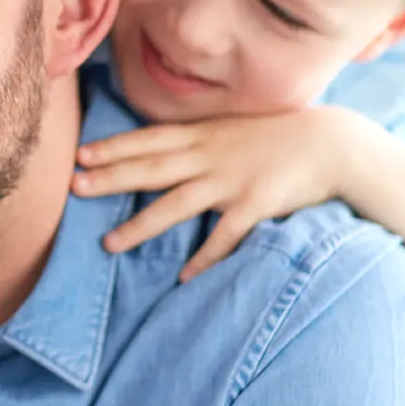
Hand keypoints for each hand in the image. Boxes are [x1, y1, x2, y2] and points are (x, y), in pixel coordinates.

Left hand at [72, 107, 367, 280]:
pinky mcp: (256, 206)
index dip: (113, 147)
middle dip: (110, 178)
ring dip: (140, 226)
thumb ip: (196, 137)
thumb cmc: (274, 135)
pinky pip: (225, 237)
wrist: (330, 143)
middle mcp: (209, 155)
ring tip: (109, 244)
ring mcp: (231, 181)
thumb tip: (159, 146)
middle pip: (151, 169)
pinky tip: (184, 277)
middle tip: (73, 187)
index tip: (79, 154)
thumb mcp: (229, 128)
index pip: (147, 140)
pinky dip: (204, 257)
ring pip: (176, 205)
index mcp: (201, 134)